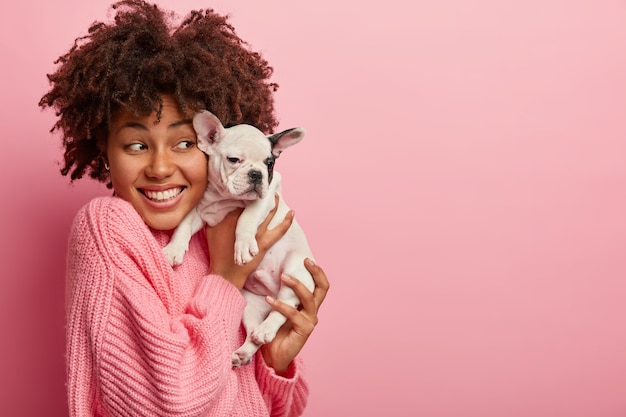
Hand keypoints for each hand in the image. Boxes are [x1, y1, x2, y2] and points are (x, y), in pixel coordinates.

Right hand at [205, 194, 293, 288]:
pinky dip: (287, 221)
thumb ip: (216, 215)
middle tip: (265, 184)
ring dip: (273, 202)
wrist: (226, 271)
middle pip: (256, 203)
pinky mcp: (265, 241)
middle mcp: (247, 221)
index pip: (242, 199)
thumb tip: (219, 203)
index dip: (246, 192)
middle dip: (261, 193)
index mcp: (232, 216)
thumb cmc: (217, 251)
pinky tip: (292, 212)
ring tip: (275, 193)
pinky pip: (280, 229)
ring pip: (268, 212)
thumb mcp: (211, 229)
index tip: (249, 185)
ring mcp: (258, 231)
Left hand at [261, 258, 329, 374]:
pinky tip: (268, 299)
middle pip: (323, 287)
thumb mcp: (277, 307)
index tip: (306, 258)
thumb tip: (263, 271)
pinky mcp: (304, 330)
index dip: (317, 270)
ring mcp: (310, 320)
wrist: (273, 356)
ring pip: (308, 298)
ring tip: (283, 276)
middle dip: (316, 272)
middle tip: (305, 260)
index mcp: (309, 304)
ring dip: (296, 285)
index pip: (320, 284)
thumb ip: (277, 293)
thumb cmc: (273, 329)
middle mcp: (313, 311)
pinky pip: (294, 314)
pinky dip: (281, 305)